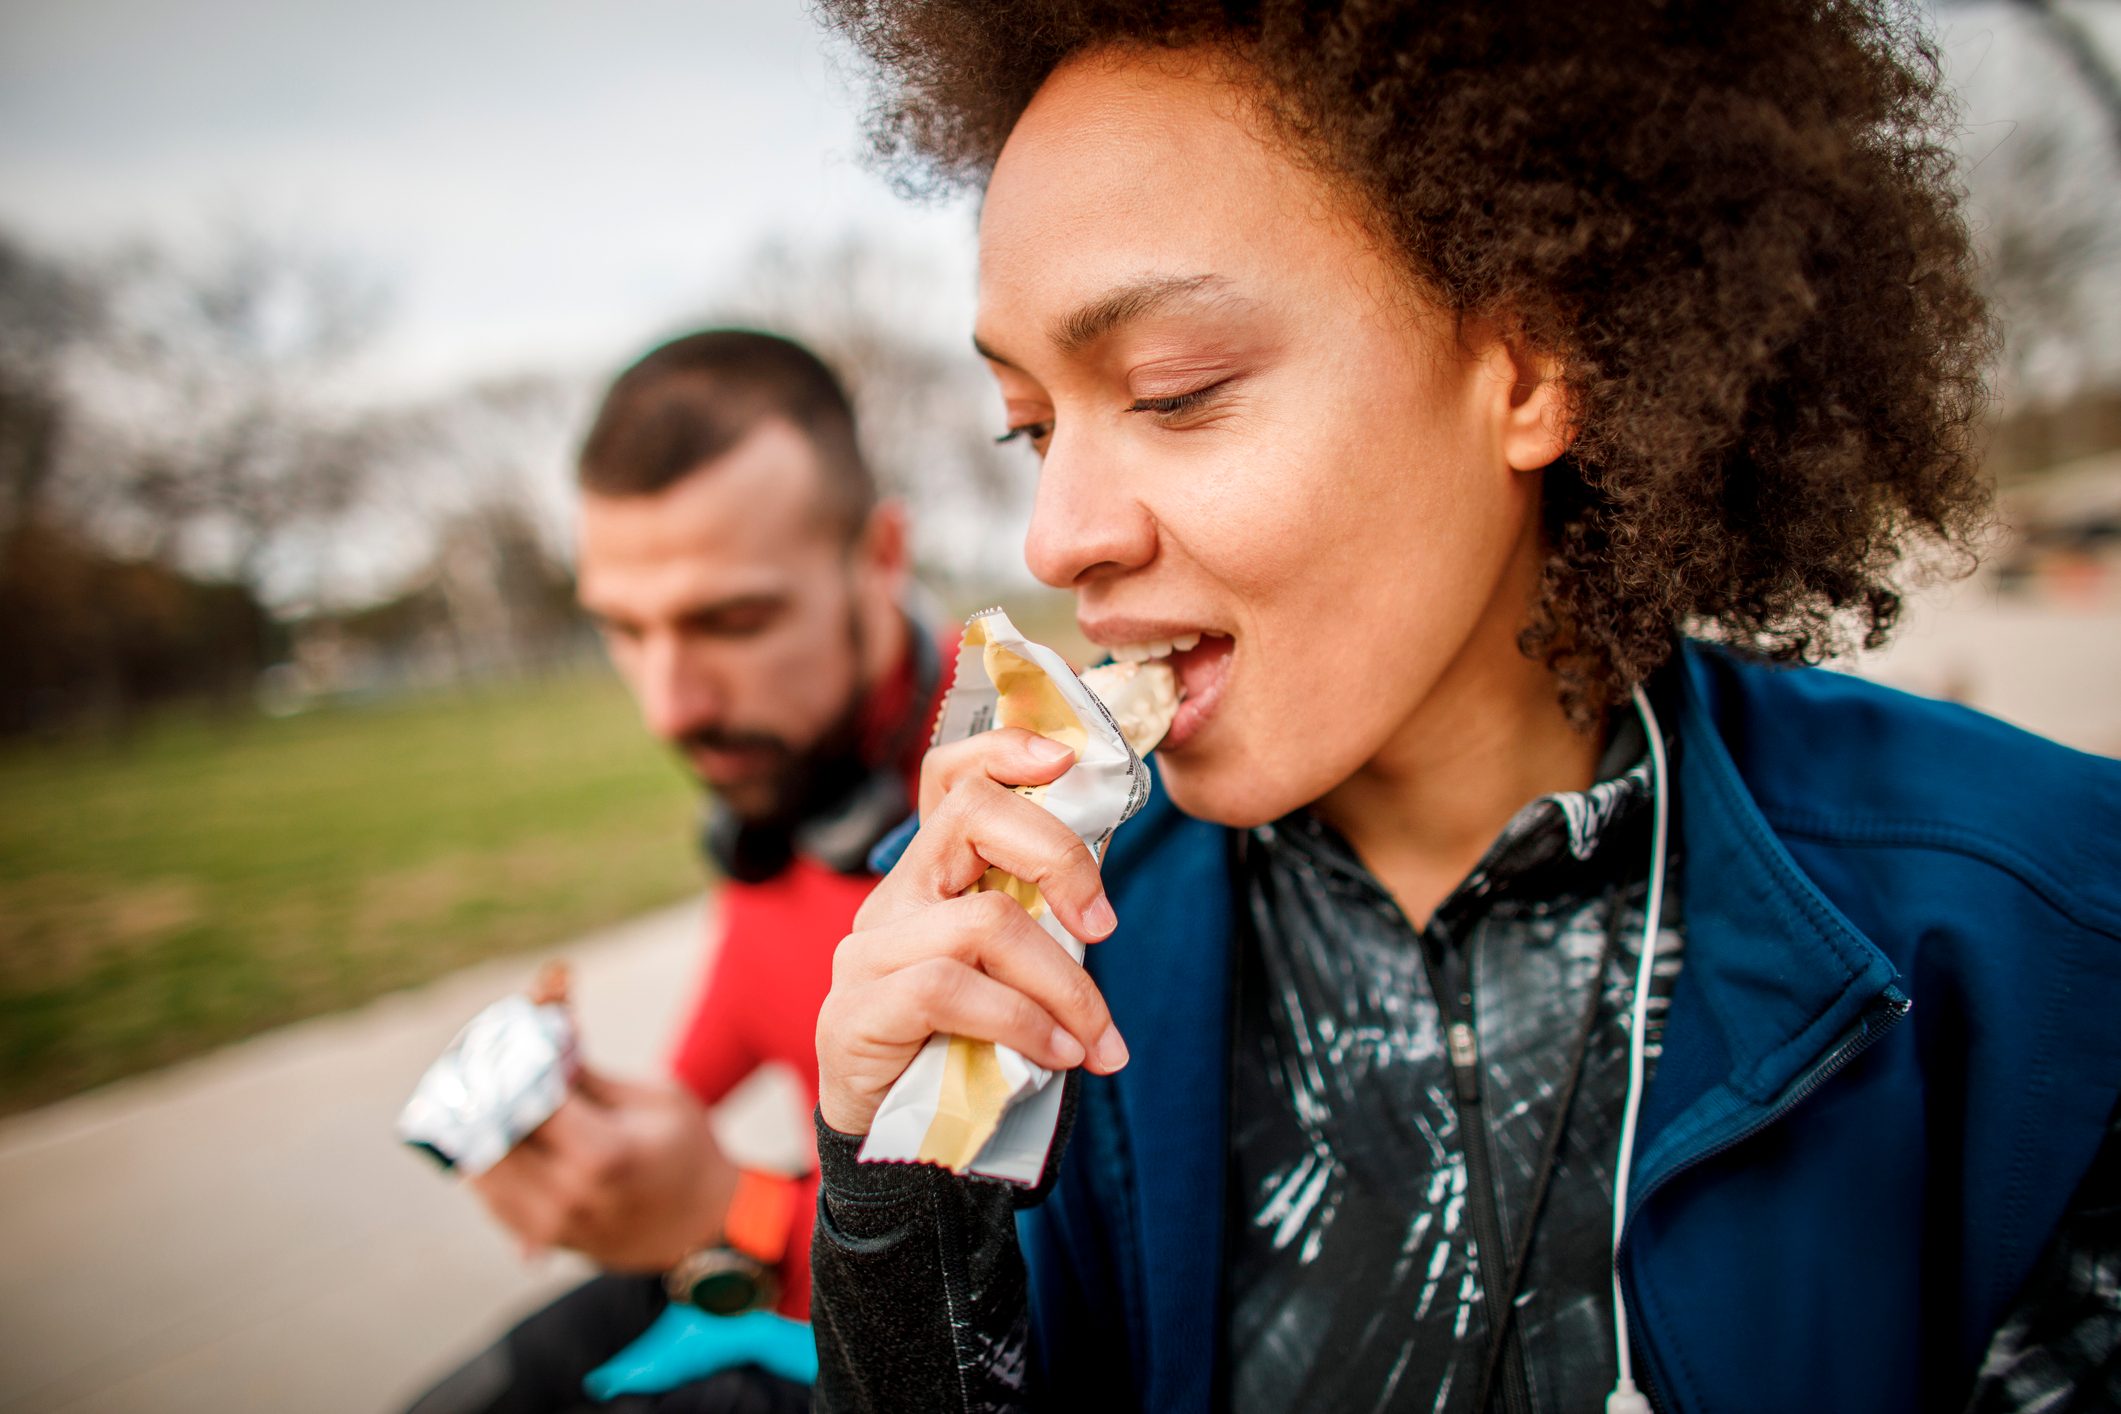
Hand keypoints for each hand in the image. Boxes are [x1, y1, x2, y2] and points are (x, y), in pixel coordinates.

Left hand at [469, 1065, 736, 1270]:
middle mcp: (568, 1194)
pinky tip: (502, 1138)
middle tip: (488, 1066)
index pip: (526, 1099)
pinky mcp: (543, 1240)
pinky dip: (490, 1164)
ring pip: (482, 1171)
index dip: (512, 1065)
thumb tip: (537, 1038)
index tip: (509, 1039)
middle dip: (488, 1096)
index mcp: (602, 1152)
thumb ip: (588, 1076)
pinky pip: (492, 1198)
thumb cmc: (689, 1149)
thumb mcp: (654, 1098)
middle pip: (492, 1136)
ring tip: (489, 1099)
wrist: (707, 1223)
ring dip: (480, 1132)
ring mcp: (551, 1224)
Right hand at [815, 727, 1129, 1137]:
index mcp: (933, 879)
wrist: (899, 1148)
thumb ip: (1041, 930)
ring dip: (1063, 983)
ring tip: (1094, 1040)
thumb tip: (1103, 907)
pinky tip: (1057, 1057)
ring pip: (986, 920)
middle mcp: (895, 899)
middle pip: (974, 817)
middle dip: (1061, 859)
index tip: (1068, 760)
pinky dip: (1023, 1023)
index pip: (952, 777)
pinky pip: (953, 989)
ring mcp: (870, 951)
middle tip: (1104, 927)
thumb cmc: (967, 1051)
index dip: (1005, 748)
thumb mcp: (1013, 977)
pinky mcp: (859, 1008)